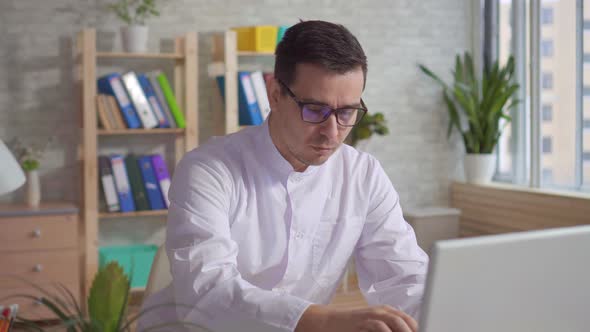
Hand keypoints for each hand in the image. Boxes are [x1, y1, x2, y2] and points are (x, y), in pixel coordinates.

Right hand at [295, 304, 417, 331]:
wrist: (327, 322)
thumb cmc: (352, 326)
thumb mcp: (372, 325)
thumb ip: (388, 328)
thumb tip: (407, 330)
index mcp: (387, 312)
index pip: (411, 321)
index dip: (418, 329)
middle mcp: (381, 312)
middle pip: (406, 322)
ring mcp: (372, 316)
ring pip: (395, 322)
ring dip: (404, 331)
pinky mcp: (362, 322)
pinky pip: (379, 327)